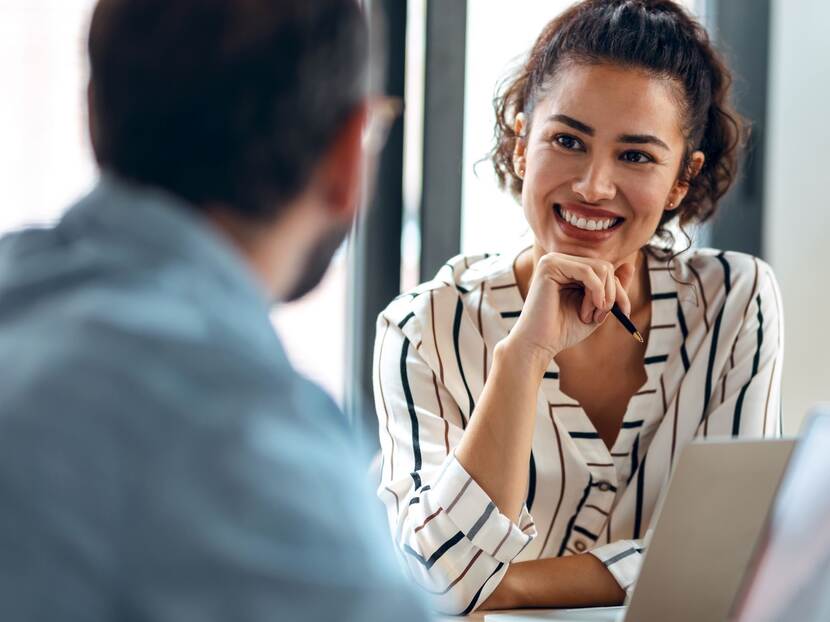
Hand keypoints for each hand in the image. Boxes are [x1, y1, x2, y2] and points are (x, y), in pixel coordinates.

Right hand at [504, 252, 635, 366]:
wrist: (539, 344)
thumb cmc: (563, 330)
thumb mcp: (597, 308)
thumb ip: (612, 288)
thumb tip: (630, 264)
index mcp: (569, 269)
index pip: (606, 270)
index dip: (620, 291)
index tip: (624, 314)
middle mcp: (561, 260)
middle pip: (606, 267)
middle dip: (613, 294)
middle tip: (602, 317)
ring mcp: (553, 260)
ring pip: (600, 268)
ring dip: (603, 296)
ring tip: (591, 316)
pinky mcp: (550, 266)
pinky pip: (588, 271)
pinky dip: (596, 293)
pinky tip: (586, 311)